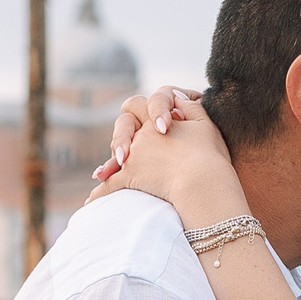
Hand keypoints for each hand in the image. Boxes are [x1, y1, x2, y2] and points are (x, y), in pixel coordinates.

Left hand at [97, 93, 244, 225]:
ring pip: (116, 155)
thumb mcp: (205, 123)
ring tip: (101, 174)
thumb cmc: (209, 155)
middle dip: (123, 134)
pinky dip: (100, 192)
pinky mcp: (129, 177)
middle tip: (126, 149)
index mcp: (156, 120)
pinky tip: (91, 201)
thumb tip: (178, 97)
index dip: (142, 111)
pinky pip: (109, 184)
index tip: (157, 125)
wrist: (202, 183)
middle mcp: (140, 135)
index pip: (139, 104)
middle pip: (123, 125)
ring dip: (110, 163)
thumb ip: (191, 106)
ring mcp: (134, 156)